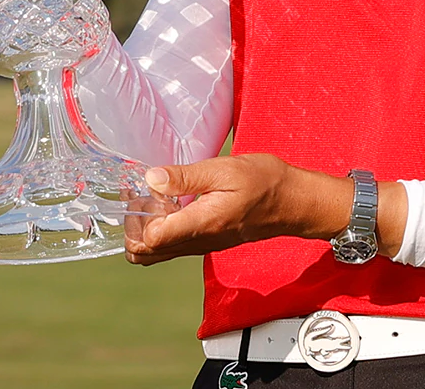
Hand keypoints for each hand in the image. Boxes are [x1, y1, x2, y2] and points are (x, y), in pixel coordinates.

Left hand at [123, 155, 405, 265]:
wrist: (293, 202)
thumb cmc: (264, 181)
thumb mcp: (225, 170)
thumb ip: (186, 177)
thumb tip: (150, 179)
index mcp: (199, 224)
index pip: (148, 240)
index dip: (133, 218)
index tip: (135, 189)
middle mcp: (196, 241)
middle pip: (144, 253)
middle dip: (131, 225)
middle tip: (138, 191)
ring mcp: (201, 244)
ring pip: (156, 251)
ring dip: (145, 226)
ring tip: (151, 192)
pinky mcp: (206, 241)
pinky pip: (172, 244)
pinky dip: (161, 226)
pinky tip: (170, 199)